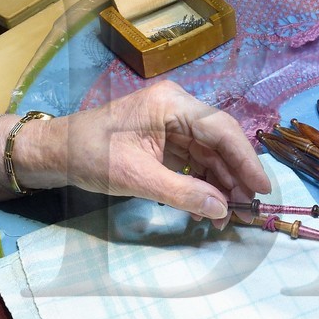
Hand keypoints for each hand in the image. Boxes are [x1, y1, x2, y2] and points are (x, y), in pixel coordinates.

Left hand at [19, 81, 269, 219]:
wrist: (56, 152)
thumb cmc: (90, 155)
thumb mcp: (135, 177)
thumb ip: (182, 193)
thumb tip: (221, 209)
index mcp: (171, 104)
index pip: (221, 130)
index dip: (246, 160)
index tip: (262, 189)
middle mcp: (177, 108)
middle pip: (220, 141)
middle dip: (235, 176)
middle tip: (248, 209)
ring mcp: (172, 123)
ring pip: (210, 153)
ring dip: (221, 183)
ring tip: (228, 215)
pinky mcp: (165, 139)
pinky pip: (195, 160)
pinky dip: (203, 183)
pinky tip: (209, 206)